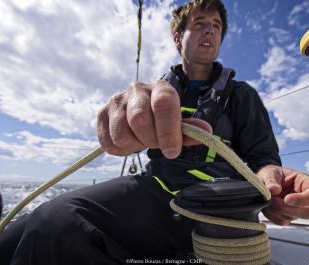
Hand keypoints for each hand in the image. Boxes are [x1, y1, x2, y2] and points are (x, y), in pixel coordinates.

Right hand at [97, 80, 211, 157]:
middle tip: (155, 142)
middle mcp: (137, 89)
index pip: (163, 104)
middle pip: (140, 121)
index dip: (168, 130)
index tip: (172, 151)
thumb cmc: (163, 120)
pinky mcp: (102, 114)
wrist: (139, 112)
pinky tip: (129, 142)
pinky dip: (121, 150)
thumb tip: (207, 132)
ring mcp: (116, 100)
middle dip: (151, 140)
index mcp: (161, 88)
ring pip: (122, 135)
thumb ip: (190, 130)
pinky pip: (109, 143)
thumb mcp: (179, 123)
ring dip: (135, 146)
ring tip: (141, 140)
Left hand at [257, 165, 308, 225]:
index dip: (305, 200)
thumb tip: (274, 189)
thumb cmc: (272, 175)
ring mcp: (297, 210)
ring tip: (267, 198)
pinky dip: (271, 214)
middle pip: (307, 213)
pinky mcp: (288, 217)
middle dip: (287, 208)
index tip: (287, 199)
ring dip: (275, 209)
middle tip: (272, 199)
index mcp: (306, 183)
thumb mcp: (270, 172)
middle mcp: (305, 199)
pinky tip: (267, 204)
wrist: (264, 182)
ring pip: (291, 217)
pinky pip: (281, 221)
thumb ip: (271, 180)